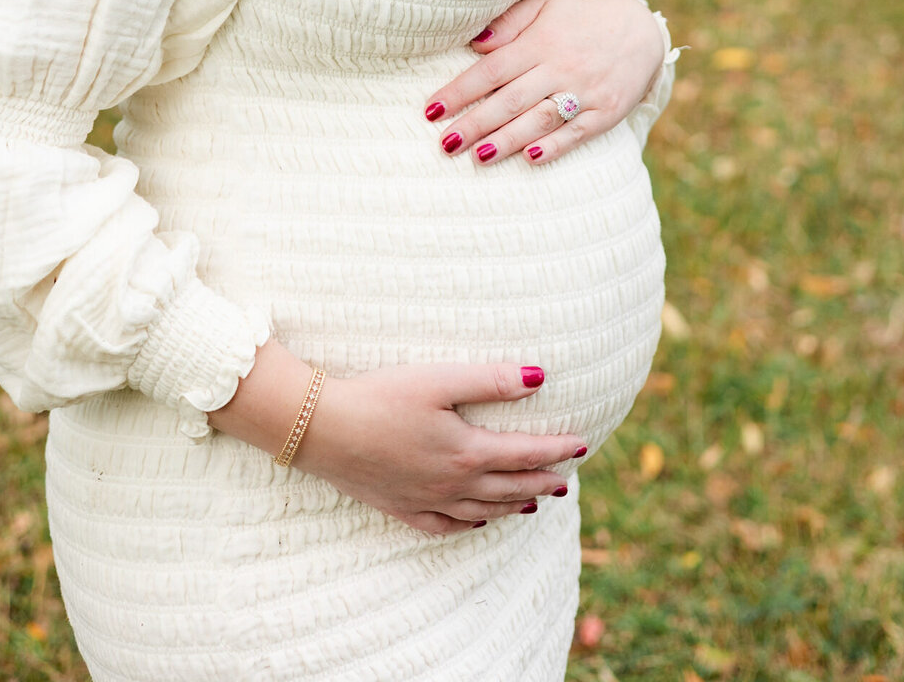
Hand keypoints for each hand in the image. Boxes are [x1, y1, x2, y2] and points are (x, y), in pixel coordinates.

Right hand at [293, 361, 587, 535]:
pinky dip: (471, 523)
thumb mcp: (439, 379)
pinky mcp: (401, 508)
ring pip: (484, 510)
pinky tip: (478, 518)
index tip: (582, 444)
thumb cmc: (380, 396)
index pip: (525, 453)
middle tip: (567, 478)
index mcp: (466, 451)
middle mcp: (452, 483)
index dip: (557, 449)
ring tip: (536, 501)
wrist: (322, 430)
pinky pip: (447, 526)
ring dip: (515, 504)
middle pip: (511, 486)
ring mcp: (427, 500)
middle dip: (543, 480)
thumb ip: (491, 380)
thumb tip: (540, 377)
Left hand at [424, 0, 665, 166]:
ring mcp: (585, 91)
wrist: (641, 31)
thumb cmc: (581, 17)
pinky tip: (530, 159)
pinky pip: (577, 133)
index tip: (432, 110)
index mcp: (540, 42)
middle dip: (475, 124)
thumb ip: (511, 19)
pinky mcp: (606, 112)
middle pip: (510, 100)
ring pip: (540, 120)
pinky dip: (554, 146)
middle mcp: (561, 67)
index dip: (460, 91)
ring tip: (477, 156)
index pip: (492, 70)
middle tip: (445, 144)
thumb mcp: (548, 2)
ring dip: (507, 140)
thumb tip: (475, 42)